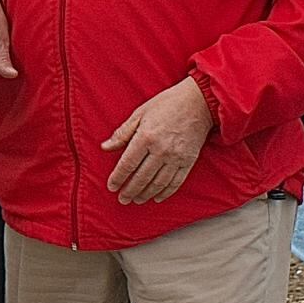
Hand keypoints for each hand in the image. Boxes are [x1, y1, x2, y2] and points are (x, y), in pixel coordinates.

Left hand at [100, 77, 215, 204]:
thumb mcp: (140, 113)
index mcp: (146, 137)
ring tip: (136, 200)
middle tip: (122, 199)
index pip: (127, 164)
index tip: (112, 186)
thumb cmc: (167, 104)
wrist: (198, 102)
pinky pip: (175, 182)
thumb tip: (105, 147)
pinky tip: (157, 198)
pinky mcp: (188, 161)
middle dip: (129, 191)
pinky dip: (165, 193)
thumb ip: (122, 133)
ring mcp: (176, 157)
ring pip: (158, 183)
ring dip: (145, 194)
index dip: (118, 178)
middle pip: (141, 177)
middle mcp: (160, 150)